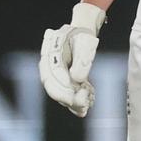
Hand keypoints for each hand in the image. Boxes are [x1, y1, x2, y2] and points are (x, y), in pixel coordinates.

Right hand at [38, 3, 104, 117]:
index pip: (50, 80)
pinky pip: (70, 93)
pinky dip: (80, 99)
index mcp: (49, 57)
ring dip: (76, 102)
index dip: (62, 92)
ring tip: (90, 103)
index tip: (76, 98)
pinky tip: (91, 99)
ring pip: (62, 94)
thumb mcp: (85, 45)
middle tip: (85, 106)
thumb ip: (82, 61)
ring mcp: (56, 75)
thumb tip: (77, 80)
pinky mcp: (65, 80)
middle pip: (54, 90)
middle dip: (69, 101)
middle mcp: (49, 68)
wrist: (83, 34)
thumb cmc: (83, 37)